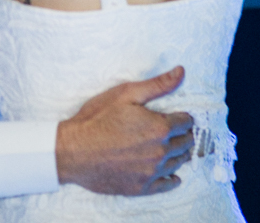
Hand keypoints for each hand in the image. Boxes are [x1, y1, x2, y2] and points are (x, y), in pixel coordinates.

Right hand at [56, 66, 193, 195]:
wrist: (72, 151)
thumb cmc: (96, 119)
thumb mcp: (125, 94)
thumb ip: (157, 85)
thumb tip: (181, 71)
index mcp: (159, 128)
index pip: (186, 123)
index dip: (182, 117)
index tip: (177, 116)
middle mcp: (160, 152)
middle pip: (185, 143)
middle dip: (183, 135)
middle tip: (174, 130)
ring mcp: (152, 172)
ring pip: (178, 163)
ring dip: (178, 154)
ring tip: (170, 147)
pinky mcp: (142, 187)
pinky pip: (168, 185)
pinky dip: (172, 179)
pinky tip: (171, 175)